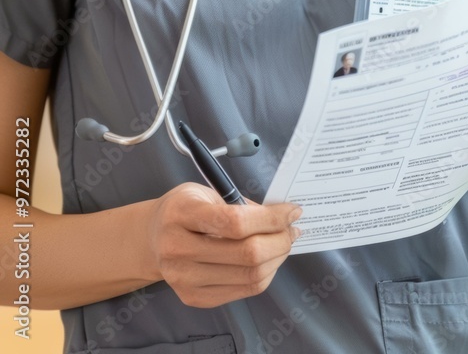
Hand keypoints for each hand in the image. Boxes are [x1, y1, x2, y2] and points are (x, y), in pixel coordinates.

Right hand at [147, 182, 301, 306]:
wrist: (153, 238)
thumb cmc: (184, 209)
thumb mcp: (205, 192)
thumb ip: (239, 204)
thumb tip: (280, 216)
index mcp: (181, 214)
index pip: (235, 222)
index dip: (270, 219)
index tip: (291, 211)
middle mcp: (178, 250)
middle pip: (246, 253)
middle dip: (279, 240)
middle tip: (291, 228)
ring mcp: (184, 279)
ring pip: (249, 276)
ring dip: (276, 258)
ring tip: (283, 242)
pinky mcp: (193, 298)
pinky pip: (243, 290)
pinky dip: (265, 274)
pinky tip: (268, 258)